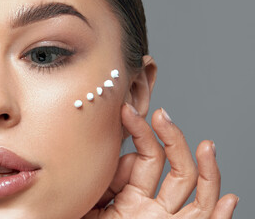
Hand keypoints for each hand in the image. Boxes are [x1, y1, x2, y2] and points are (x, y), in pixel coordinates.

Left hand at [83, 104, 237, 218]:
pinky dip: (221, 216)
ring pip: (196, 195)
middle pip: (175, 169)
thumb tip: (129, 155)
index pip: (146, 158)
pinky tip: (230, 199)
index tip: (126, 111)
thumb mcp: (89, 198)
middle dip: (172, 140)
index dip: (141, 133)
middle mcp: (152, 207)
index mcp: (130, 195)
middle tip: (163, 115)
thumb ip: (109, 179)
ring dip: (207, 170)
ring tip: (206, 145)